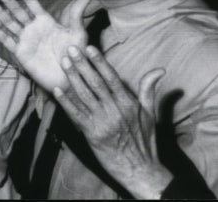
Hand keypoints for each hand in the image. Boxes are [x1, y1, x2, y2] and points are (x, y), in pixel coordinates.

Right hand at [0, 0, 90, 90]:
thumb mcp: (77, 34)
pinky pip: (7, 40)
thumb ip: (76, 17)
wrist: (69, 77)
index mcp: (45, 21)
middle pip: (17, 10)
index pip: (31, 2)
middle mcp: (33, 28)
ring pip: (9, 22)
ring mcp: (26, 39)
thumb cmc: (75, 56)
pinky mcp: (21, 52)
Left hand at [54, 47, 171, 198]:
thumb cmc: (145, 139)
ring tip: (64, 63)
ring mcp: (103, 123)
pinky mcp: (92, 135)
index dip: (100, 62)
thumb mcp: (150, 112)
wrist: (140, 169)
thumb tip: (160, 70)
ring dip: (72, 78)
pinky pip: (77, 115)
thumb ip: (149, 89)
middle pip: (95, 83)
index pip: (112, 78)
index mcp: (129, 103)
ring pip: (84, 96)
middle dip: (82, 65)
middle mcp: (115, 111)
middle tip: (70, 49)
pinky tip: (57, 90)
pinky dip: (66, 102)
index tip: (89, 48)